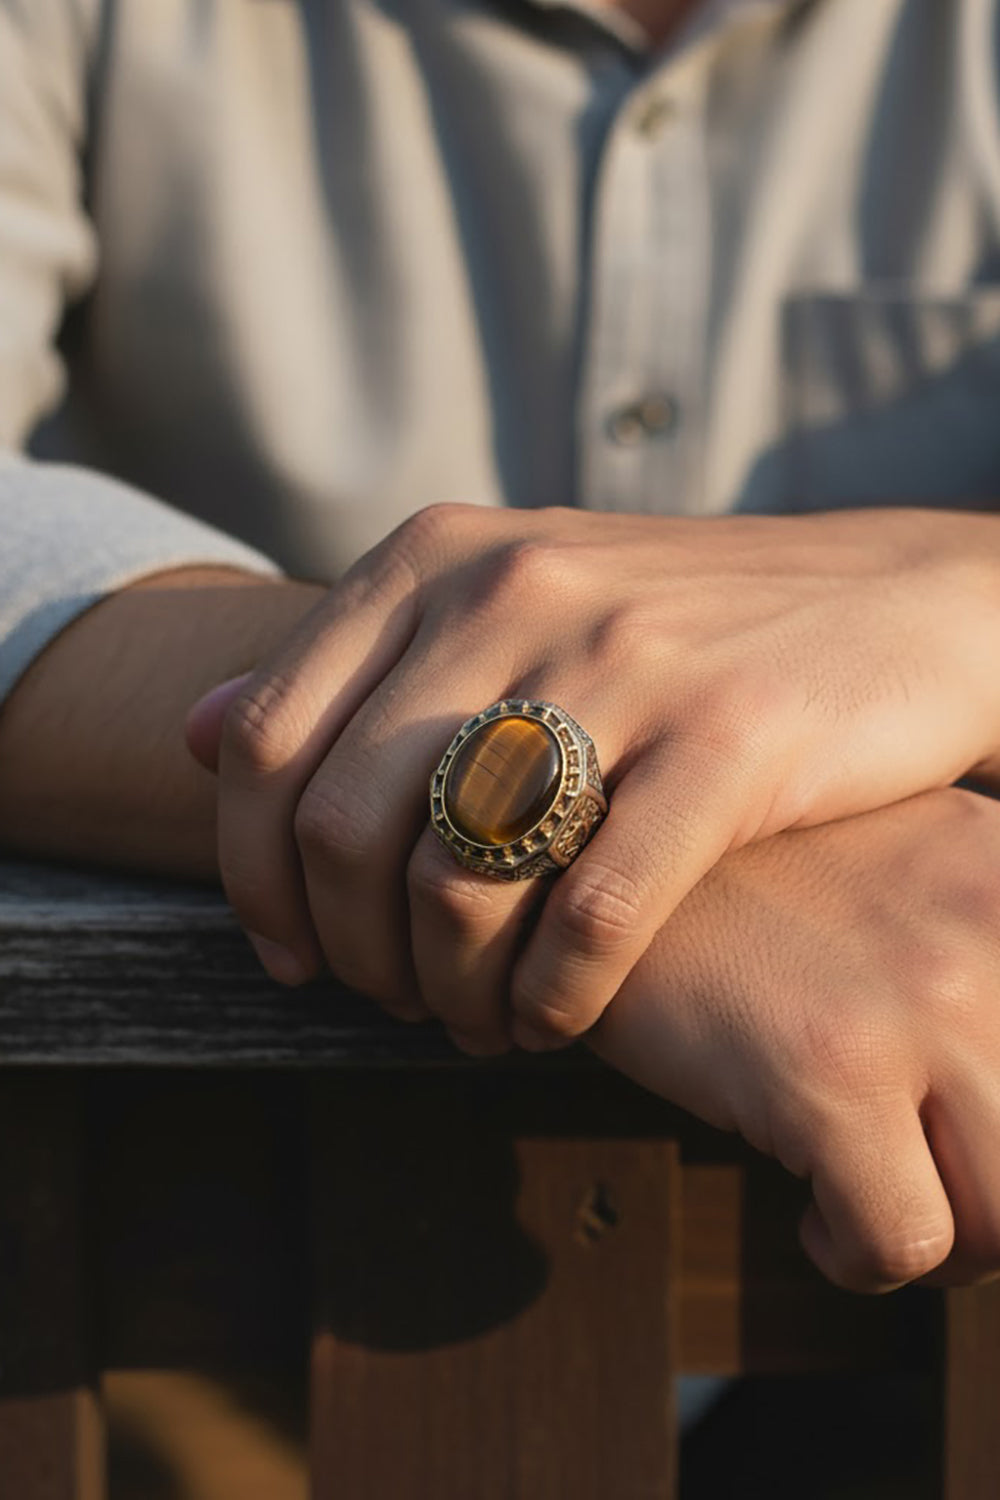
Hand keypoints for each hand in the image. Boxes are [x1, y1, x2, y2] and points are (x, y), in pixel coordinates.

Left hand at [184, 503, 999, 1051]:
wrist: (898, 602)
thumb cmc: (687, 628)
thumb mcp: (509, 605)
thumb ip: (355, 670)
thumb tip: (188, 733)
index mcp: (440, 556)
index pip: (263, 738)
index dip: (248, 875)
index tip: (288, 956)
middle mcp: (514, 590)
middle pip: (341, 825)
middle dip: (347, 954)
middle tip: (391, 1005)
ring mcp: (624, 660)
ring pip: (458, 881)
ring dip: (445, 993)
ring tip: (475, 1025)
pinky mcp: (732, 736)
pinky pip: (594, 913)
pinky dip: (554, 999)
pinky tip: (555, 1022)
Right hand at [591, 787, 999, 1291]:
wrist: (600, 866)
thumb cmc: (746, 888)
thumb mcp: (903, 869)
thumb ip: (978, 945)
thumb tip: (997, 1078)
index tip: (954, 1128)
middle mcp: (991, 923)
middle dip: (989, 1201)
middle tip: (928, 1188)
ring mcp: (920, 996)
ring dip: (944, 1239)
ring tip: (878, 1200)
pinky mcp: (831, 1070)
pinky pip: (904, 1240)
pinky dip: (858, 1257)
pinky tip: (812, 1216)